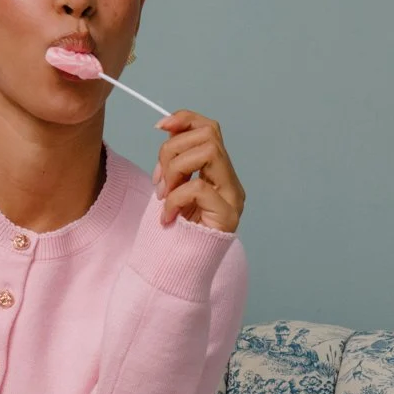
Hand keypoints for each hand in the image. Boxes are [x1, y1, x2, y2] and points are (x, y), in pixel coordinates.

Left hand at [151, 111, 244, 231]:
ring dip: (175, 169)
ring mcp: (233, 198)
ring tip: (164, 196)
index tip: (160, 127)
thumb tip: (165, 127)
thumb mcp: (170, 189)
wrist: (177, 273)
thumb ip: (173, 162)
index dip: (185, 119)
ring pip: (208, 151)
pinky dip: (175, 198)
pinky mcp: (228, 216)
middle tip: (160, 181)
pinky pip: (198, 187)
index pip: (210, 128)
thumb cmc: (173, 233)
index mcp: (217, 173)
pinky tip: (168, 216)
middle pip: (208, 135)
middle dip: (173, 150)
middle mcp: (230, 182)